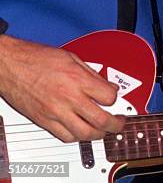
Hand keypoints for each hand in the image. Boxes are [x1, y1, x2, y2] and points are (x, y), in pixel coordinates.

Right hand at [0, 34, 124, 141]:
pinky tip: (81, 131)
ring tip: (103, 130)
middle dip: (115, 124)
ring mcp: (55, 112)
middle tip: (119, 123)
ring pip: (84, 134)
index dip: (115, 97)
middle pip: (100, 120)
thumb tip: (106, 85)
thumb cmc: (37, 58)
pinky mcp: (44, 121)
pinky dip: (77, 137)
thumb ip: (91, 73)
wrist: (12, 66)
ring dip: (98, 134)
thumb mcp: (71, 57)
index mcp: (77, 79)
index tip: (114, 96)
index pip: (108, 96)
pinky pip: (65, 136)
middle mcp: (68, 97)